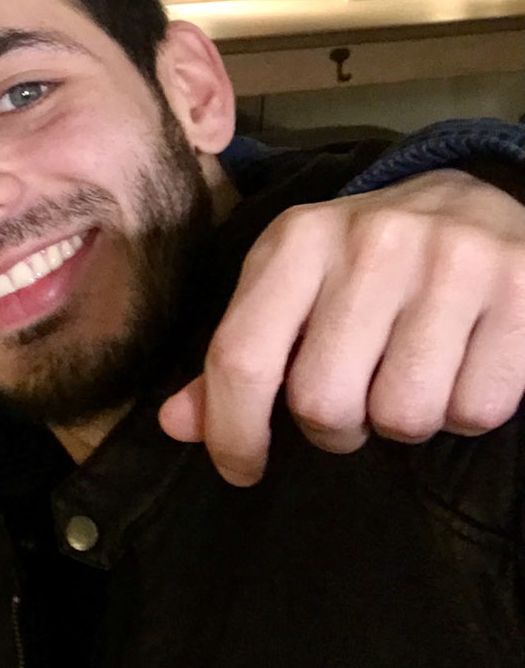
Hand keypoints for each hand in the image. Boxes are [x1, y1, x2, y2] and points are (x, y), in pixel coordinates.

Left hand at [160, 169, 524, 484]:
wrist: (479, 199)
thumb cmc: (368, 263)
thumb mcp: (292, 289)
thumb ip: (240, 357)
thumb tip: (177, 426)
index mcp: (297, 240)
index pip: (242, 357)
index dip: (233, 430)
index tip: (241, 468)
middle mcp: (370, 243)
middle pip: (324, 402)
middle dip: (334, 429)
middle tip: (353, 406)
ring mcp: (451, 262)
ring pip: (403, 415)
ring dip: (402, 422)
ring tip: (408, 379)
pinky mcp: (520, 289)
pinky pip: (476, 409)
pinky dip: (465, 412)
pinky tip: (460, 369)